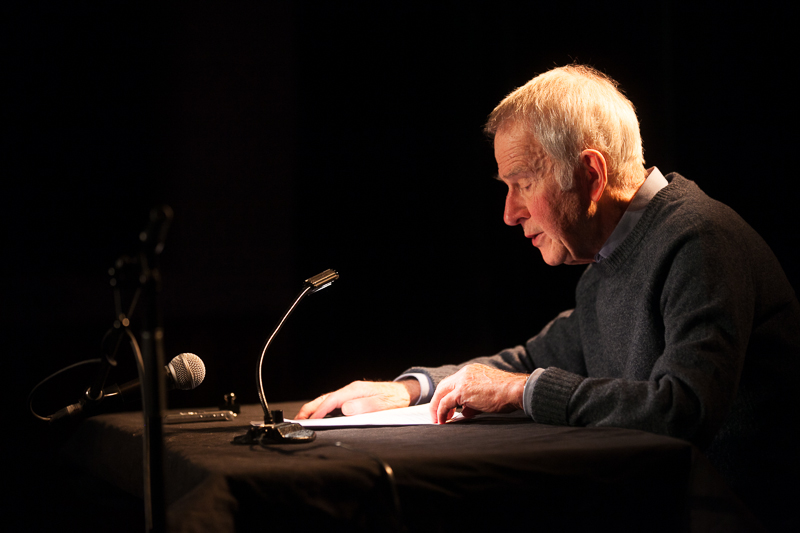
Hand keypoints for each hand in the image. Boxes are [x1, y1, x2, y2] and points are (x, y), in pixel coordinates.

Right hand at [295, 379, 420, 418]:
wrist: (404, 392)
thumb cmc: (395, 399)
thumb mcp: (382, 405)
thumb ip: (364, 407)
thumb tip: (345, 409)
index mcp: (355, 390)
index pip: (332, 400)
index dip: (319, 411)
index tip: (310, 420)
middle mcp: (351, 390)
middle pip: (325, 398)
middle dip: (310, 408)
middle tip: (298, 419)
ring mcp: (351, 393)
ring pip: (328, 400)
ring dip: (315, 408)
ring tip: (305, 418)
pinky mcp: (353, 397)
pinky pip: (334, 402)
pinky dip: (324, 408)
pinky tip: (320, 415)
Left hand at [429, 364, 527, 423]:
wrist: (516, 390)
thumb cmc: (507, 394)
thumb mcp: (487, 395)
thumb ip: (473, 402)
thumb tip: (464, 412)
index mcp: (471, 371)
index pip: (453, 383)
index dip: (447, 396)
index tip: (446, 408)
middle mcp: (465, 373)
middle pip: (443, 386)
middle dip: (438, 401)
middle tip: (437, 415)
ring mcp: (463, 381)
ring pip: (441, 393)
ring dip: (437, 408)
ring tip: (438, 420)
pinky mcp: (462, 391)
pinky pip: (445, 403)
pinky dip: (441, 412)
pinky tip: (443, 421)